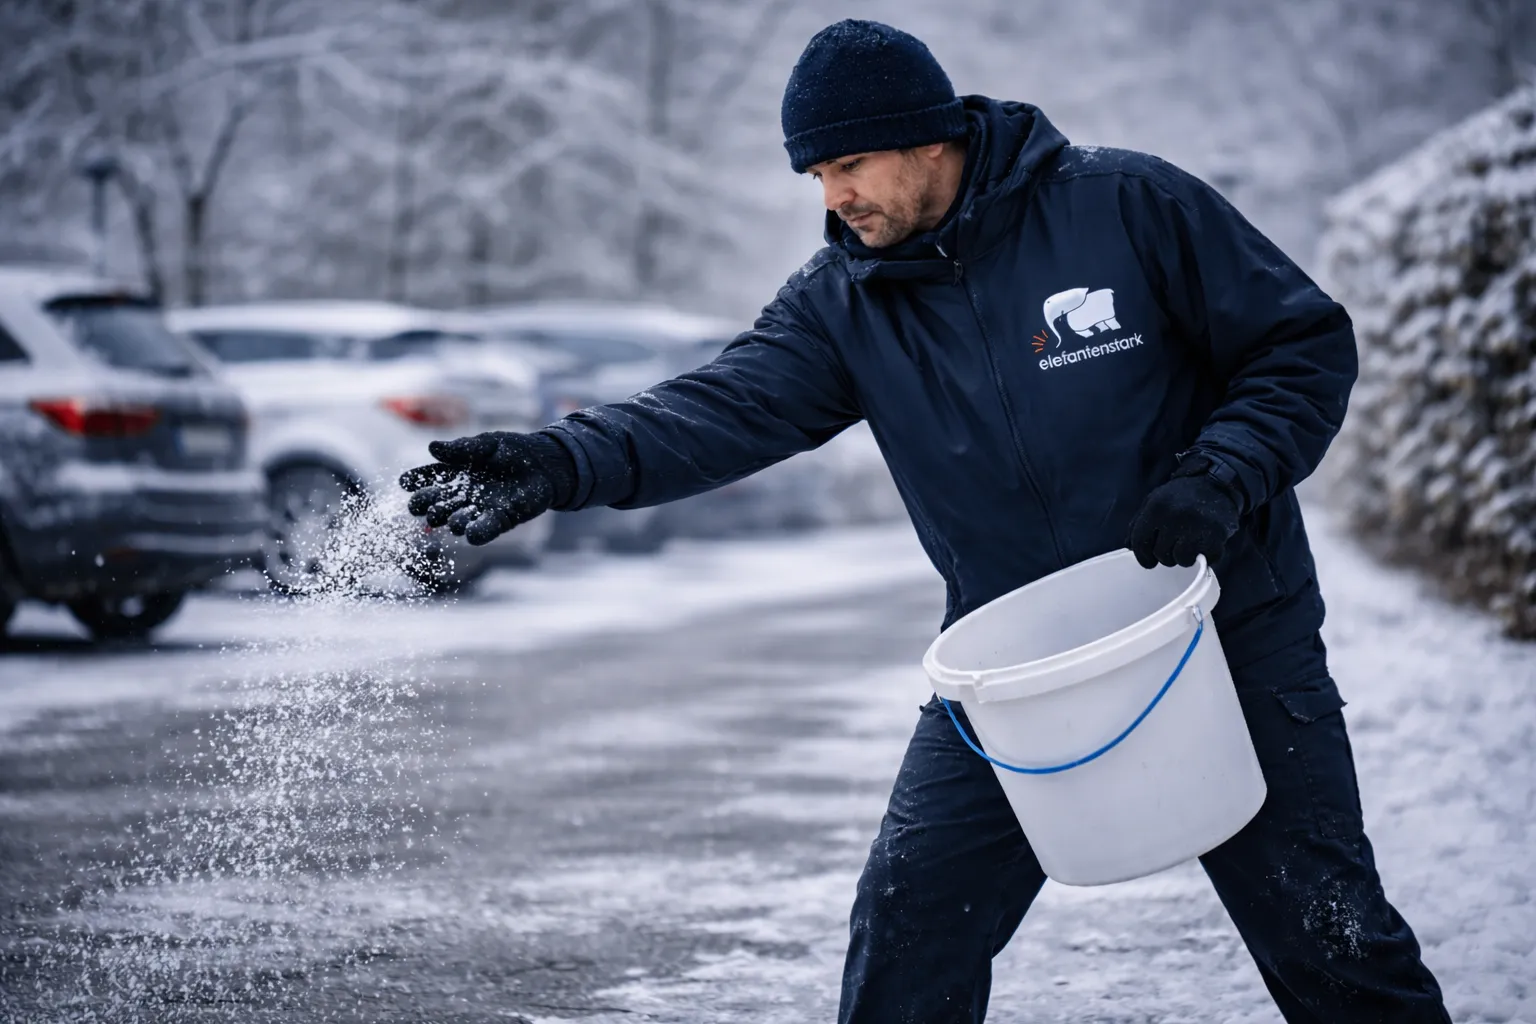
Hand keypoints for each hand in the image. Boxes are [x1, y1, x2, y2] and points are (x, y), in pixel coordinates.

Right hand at [399, 432, 575, 544]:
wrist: (545, 463)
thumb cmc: (513, 451)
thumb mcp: (487, 444)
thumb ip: (462, 449)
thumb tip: (432, 448)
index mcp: (456, 472)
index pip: (431, 477)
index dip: (417, 480)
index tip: (404, 482)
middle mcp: (463, 494)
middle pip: (440, 501)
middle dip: (427, 504)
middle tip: (416, 505)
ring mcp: (480, 508)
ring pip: (458, 518)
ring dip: (450, 519)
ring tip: (445, 518)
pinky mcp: (501, 519)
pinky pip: (485, 528)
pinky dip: (476, 532)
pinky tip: (468, 533)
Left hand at [1127, 458, 1241, 568]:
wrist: (1215, 484)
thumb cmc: (1181, 496)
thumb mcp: (1154, 501)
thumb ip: (1139, 523)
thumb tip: (1129, 547)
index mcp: (1156, 507)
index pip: (1140, 541)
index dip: (1142, 556)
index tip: (1148, 562)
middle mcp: (1175, 517)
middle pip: (1161, 554)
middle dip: (1165, 555)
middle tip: (1174, 545)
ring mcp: (1197, 527)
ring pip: (1181, 560)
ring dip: (1183, 557)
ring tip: (1188, 544)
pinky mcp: (1217, 536)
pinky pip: (1205, 560)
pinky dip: (1204, 556)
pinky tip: (1203, 544)